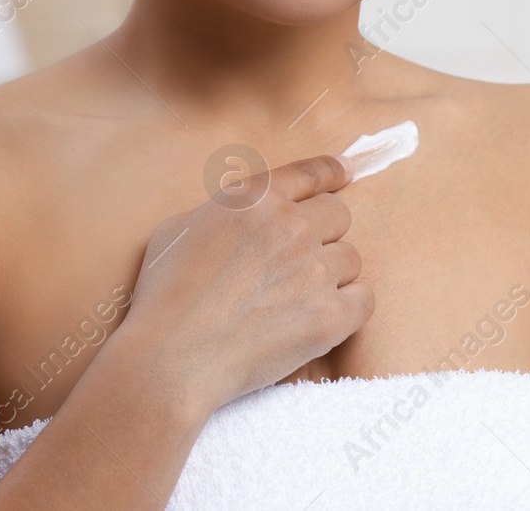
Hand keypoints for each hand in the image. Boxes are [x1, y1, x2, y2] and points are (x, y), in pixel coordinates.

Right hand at [123, 152, 371, 411]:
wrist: (171, 358)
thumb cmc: (164, 296)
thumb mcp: (179, 228)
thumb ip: (223, 212)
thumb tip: (243, 215)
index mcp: (255, 199)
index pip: (310, 173)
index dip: (332, 171)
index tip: (346, 173)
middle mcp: (292, 226)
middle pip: (338, 215)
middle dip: (323, 232)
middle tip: (299, 261)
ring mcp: (315, 270)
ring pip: (350, 259)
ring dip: (331, 274)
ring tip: (297, 299)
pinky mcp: (331, 315)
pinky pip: (364, 299)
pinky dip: (349, 307)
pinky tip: (323, 318)